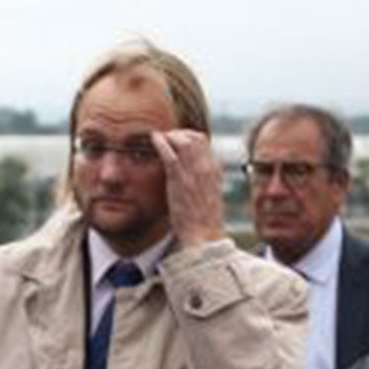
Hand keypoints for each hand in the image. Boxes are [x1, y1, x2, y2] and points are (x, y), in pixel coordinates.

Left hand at [151, 129, 226, 246]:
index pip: (205, 143)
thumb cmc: (203, 223)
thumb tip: (196, 182)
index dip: (189, 138)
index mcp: (215, 171)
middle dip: (179, 132)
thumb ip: (204, 185)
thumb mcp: (208, 198)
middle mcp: (207, 167)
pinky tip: (153, 138)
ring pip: (184, 140)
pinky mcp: (180, 179)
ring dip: (170, 135)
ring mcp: (194, 171)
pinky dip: (161, 142)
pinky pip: (170, 153)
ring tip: (158, 137)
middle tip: (166, 136)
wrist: (204, 236)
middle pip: (196, 137)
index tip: (177, 139)